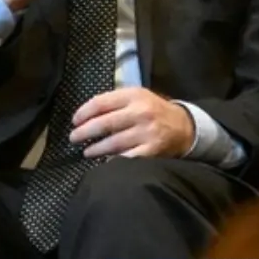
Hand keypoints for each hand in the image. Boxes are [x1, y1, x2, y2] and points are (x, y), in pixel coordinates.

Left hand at [70, 87, 195, 158]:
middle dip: (84, 132)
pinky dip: (113, 161)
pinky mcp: (151, 151)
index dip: (84, 113)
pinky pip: (126, 158)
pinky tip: (105, 162)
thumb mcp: (138, 97)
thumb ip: (115, 101)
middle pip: (104, 123)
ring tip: (86, 151)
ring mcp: (146, 133)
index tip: (74, 121)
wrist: (184, 127)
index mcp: (134, 96)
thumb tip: (85, 115)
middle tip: (73, 138)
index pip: (101, 103)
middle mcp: (140, 112)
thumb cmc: (154, 111)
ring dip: (95, 149)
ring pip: (112, 143)